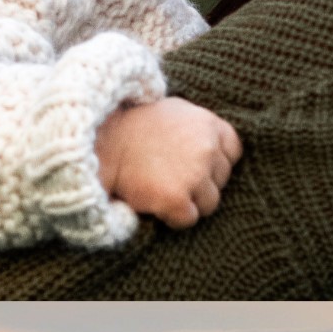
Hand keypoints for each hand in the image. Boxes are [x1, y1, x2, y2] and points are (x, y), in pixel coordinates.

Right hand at [96, 97, 241, 229]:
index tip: (195, 165)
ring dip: (189, 202)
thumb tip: (214, 144)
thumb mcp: (173, 112)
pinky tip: (154, 201)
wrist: (100, 144)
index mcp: (209, 125)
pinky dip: (172, 217)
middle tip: (170, 176)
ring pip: (209, 203)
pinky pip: (188, 219)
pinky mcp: (177, 200)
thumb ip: (198, 127)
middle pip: (221, 179)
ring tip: (161, 189)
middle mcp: (207, 149)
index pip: (232, 152)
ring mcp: (194, 175)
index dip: (215, 162)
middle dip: (201, 182)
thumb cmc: (133, 127)